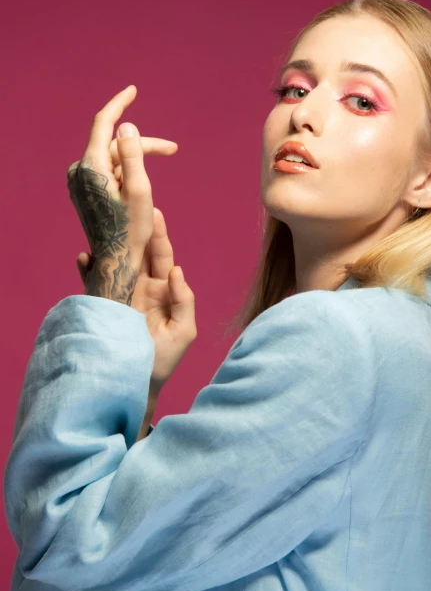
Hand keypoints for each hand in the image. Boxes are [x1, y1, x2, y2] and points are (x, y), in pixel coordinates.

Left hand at [67, 85, 173, 304]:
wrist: (115, 260)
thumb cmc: (131, 229)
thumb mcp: (140, 190)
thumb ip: (133, 155)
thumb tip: (127, 126)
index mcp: (92, 167)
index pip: (104, 123)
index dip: (119, 103)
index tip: (133, 90)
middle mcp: (80, 171)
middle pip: (114, 145)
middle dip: (143, 145)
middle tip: (172, 150)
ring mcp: (79, 181)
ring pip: (112, 158)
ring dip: (137, 159)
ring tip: (163, 166)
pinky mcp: (83, 190)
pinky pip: (106, 170)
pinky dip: (125, 170)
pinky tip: (140, 183)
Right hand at [76, 206, 196, 391]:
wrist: (135, 384)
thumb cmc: (162, 361)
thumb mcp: (183, 332)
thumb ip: (184, 301)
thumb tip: (177, 271)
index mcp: (163, 290)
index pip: (161, 257)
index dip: (158, 235)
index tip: (154, 212)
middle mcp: (141, 288)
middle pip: (137, 252)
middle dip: (133, 230)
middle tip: (127, 206)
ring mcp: (120, 295)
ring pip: (115, 262)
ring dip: (109, 244)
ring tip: (103, 226)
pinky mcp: (103, 305)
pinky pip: (94, 281)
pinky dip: (89, 268)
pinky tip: (85, 257)